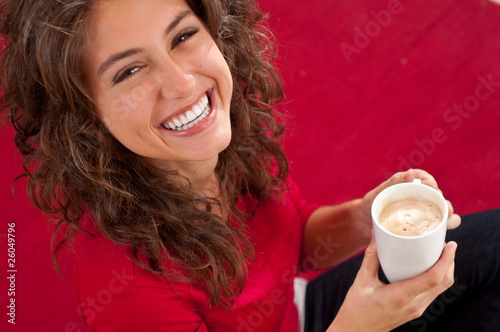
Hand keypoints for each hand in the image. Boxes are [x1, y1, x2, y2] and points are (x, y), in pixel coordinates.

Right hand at [327, 236, 456, 331]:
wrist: (355, 331)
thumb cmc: (356, 309)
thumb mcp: (362, 280)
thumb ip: (370, 257)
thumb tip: (376, 235)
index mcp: (401, 296)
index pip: (433, 278)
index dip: (446, 261)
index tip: (450, 245)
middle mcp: (414, 305)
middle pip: (444, 283)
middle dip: (450, 262)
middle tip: (445, 244)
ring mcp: (416, 309)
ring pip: (441, 289)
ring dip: (445, 271)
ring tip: (439, 253)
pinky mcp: (415, 310)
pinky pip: (433, 293)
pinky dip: (437, 279)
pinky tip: (428, 268)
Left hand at [353, 169, 460, 235]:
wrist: (365, 223)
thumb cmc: (372, 204)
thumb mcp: (379, 193)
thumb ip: (394, 182)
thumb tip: (411, 173)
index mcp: (413, 185)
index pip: (428, 181)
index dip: (431, 184)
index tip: (427, 189)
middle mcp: (422, 198)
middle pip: (442, 200)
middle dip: (446, 205)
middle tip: (441, 211)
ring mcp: (424, 214)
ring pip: (447, 215)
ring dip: (449, 220)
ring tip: (444, 224)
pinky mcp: (424, 228)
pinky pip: (438, 230)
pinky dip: (441, 234)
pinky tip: (440, 239)